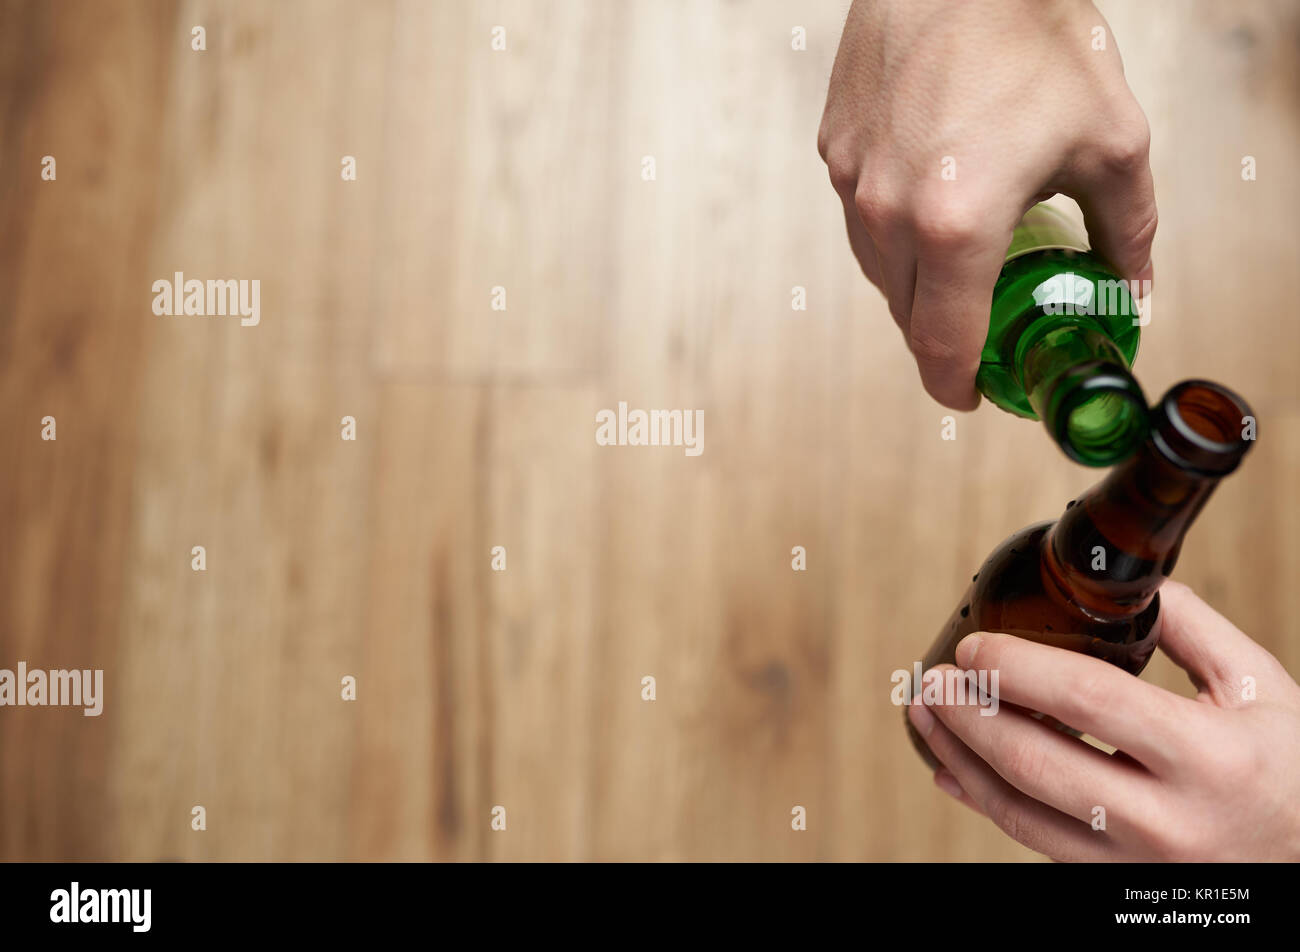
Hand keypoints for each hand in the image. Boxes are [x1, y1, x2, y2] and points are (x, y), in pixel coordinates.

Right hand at [818, 0, 1156, 408]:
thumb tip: (1130, 287)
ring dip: (915, 284)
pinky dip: (893, 231)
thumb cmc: (1032, 32)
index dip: (959, 386)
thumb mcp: (1111, 139)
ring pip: (877, 270)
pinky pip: (861, 217)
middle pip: (906, 316)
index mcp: (955, 226)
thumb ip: (1124, 230)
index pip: (943, 345)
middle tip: (982, 331)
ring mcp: (853, 181)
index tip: (972, 397)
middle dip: (943, 336)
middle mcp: (888, 214)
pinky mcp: (834, 149)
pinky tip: (931, 202)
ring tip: (959, 265)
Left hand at [906, 581, 1299, 859]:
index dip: (1018, 669)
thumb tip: (1118, 584)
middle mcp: (1170, 819)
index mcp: (1209, 757)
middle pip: (1037, 763)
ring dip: (958, 758)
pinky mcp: (1115, 881)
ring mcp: (1138, 861)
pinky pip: (1033, 842)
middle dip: (969, 716)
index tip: (975, 647)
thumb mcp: (1261, 686)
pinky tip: (951, 769)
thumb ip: (1190, 627)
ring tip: (925, 714)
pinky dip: (982, 801)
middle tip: (934, 679)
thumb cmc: (1290, 769)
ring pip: (1020, 812)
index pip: (1089, 702)